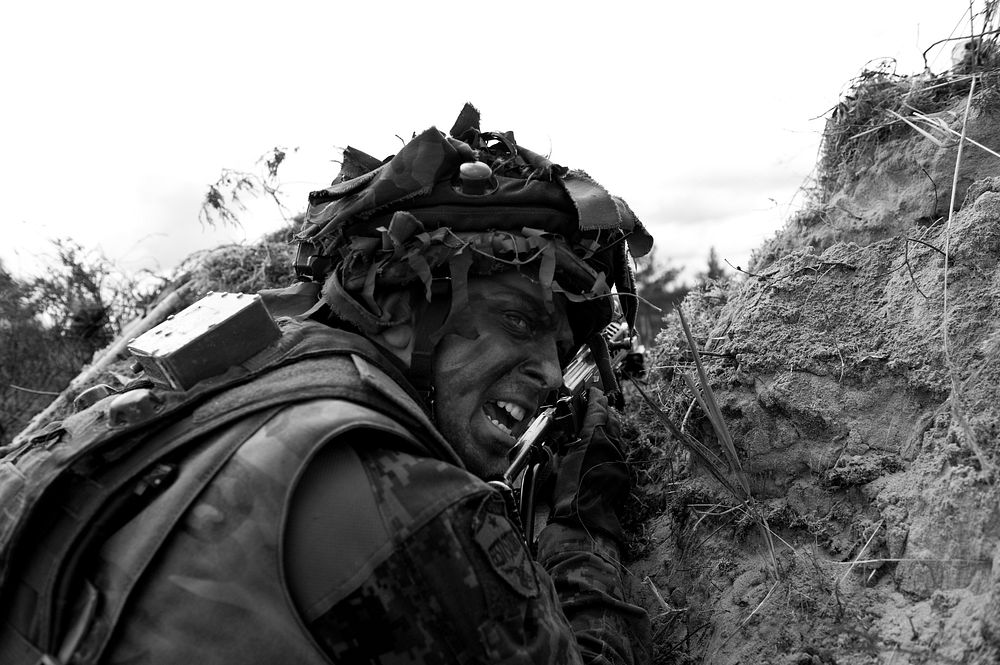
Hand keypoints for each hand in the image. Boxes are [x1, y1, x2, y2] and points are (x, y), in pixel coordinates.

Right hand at [548, 386, 628, 542]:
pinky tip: (597, 451)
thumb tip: (555, 443)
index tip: (592, 391)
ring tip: (595, 426)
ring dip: (607, 427)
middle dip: (603, 410)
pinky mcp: (622, 473)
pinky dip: (609, 445)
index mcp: (595, 439)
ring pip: (617, 435)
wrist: (585, 521)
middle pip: (612, 419)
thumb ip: (559, 448)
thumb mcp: (556, 465)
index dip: (594, 398)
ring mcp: (619, 460)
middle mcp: (612, 446)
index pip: (598, 409)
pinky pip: (617, 451)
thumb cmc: (569, 494)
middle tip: (594, 405)